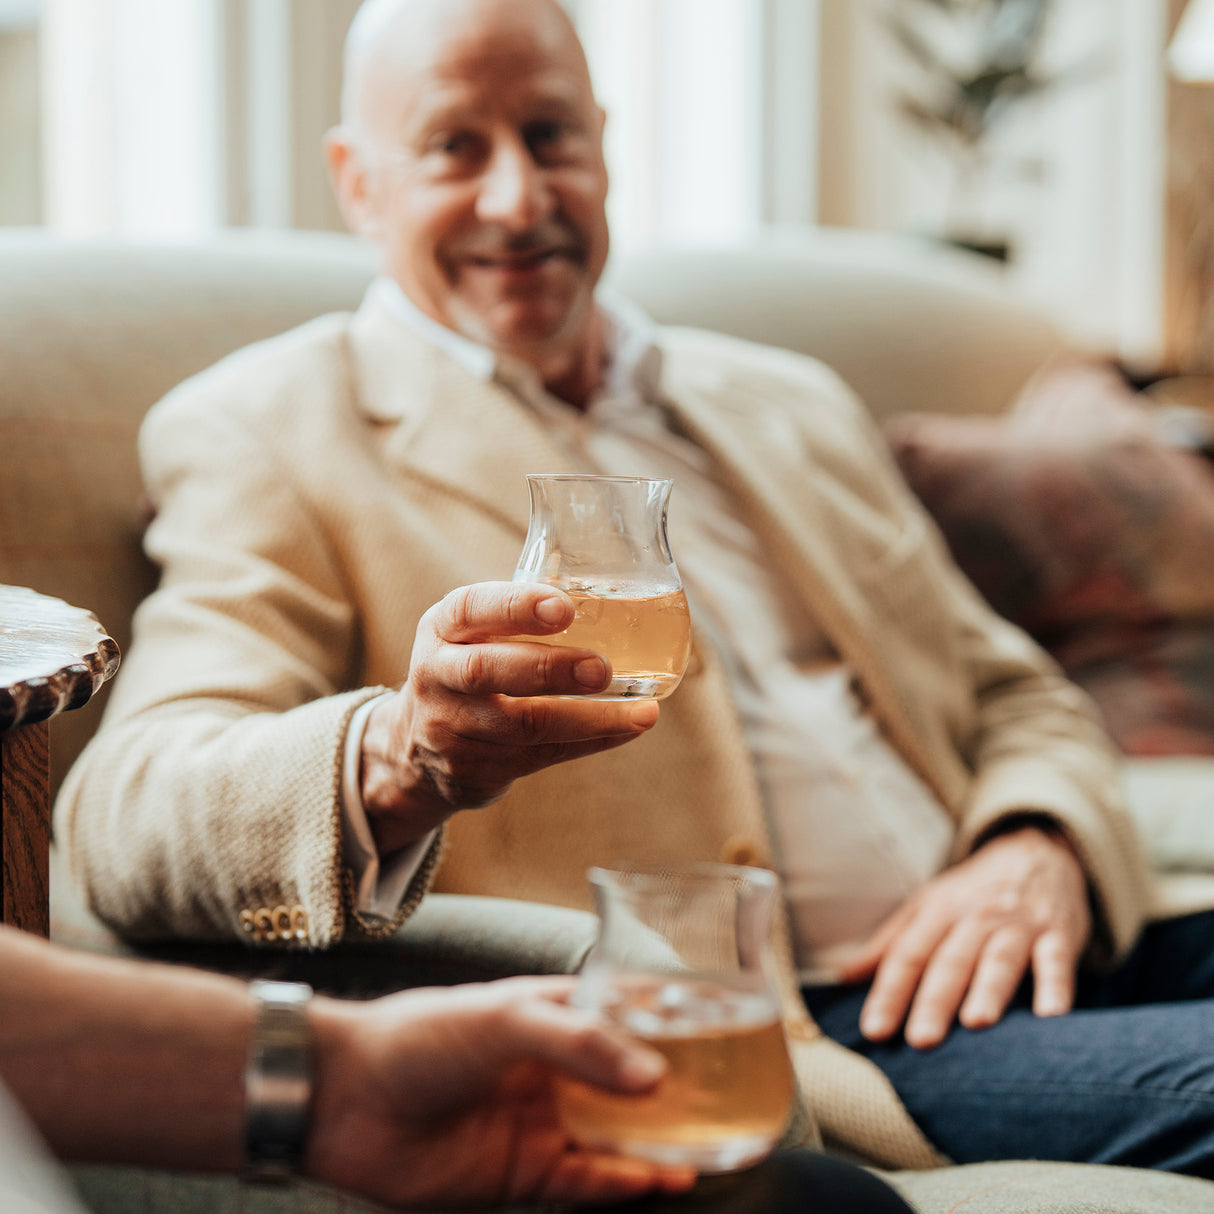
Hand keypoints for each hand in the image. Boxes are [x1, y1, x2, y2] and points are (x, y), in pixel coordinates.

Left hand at [305, 976, 696, 1207]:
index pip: (625, 1018)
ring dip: (661, 1145)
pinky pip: (586, 1180)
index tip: (725, 1030)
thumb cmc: (421, 1035)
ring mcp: (540, 1123)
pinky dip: (624, 1183)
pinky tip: (659, 1180)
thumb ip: (580, 1043)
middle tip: (732, 1103)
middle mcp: (553, 1070)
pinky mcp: (522, 1174)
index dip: (672, 1025)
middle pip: (629, 1085)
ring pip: (617, 1137)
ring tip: (711, 1150)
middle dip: (678, 1095)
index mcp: (551, 1016)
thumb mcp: (506, 1017)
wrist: (347, 1098)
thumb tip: (655, 1077)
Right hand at [361, 582, 659, 852]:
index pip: (470, 609)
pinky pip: (542, 756)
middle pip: (486, 671)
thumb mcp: (472, 634)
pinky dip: (592, 741)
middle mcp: (437, 675)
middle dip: (549, 669)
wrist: (415, 749)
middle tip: (601, 668)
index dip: (516, 606)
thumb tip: (616, 597)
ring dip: (589, 718)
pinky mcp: (474, 768)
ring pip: (523, 725)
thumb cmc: (468, 669)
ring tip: (639, 712)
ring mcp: (451, 727)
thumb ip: (519, 615)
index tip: (564, 607)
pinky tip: (628, 728)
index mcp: (441, 628)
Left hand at [841, 825, 1090, 1049]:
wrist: (1036, 850)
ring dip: (989, 990)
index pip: (908, 955)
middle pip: (950, 961)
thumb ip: (889, 942)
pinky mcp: (1058, 934)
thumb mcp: (927, 904)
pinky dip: (1055, 987)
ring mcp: (1018, 925)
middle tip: (921, 1040)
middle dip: (934, 1000)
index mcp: (938, 910)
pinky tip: (1050, 1016)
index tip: (874, 1030)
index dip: (889, 992)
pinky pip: (1057, 962)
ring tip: (976, 1023)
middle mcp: (976, 917)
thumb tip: (845, 976)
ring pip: (1000, 960)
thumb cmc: (973, 892)